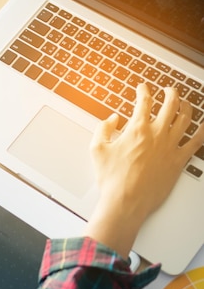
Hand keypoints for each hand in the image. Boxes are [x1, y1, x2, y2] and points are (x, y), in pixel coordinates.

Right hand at [85, 83, 203, 257]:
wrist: (126, 200)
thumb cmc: (112, 178)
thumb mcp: (96, 149)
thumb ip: (103, 129)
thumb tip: (112, 120)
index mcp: (137, 129)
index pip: (144, 101)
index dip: (143, 90)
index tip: (142, 88)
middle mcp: (157, 134)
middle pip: (170, 104)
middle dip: (170, 93)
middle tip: (168, 90)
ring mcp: (170, 147)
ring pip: (186, 119)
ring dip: (186, 106)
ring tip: (185, 103)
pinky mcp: (179, 161)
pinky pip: (196, 142)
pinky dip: (201, 131)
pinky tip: (203, 126)